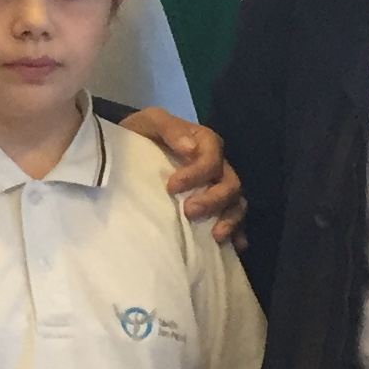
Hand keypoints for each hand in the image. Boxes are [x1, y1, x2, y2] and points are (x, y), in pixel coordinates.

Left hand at [122, 108, 244, 241]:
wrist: (131, 150)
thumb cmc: (142, 134)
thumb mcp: (149, 122)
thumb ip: (169, 128)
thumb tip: (190, 148)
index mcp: (204, 142)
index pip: (212, 156)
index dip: (197, 172)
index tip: (172, 186)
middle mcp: (217, 165)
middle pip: (230, 183)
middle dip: (213, 199)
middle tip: (190, 211)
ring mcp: (217, 187)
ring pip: (236, 202)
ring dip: (229, 219)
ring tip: (216, 236)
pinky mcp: (214, 206)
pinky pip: (234, 219)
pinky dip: (238, 232)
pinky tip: (235, 246)